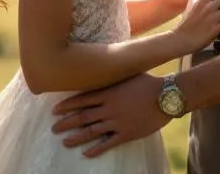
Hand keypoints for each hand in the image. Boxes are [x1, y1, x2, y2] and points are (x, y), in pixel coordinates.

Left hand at [52, 74, 170, 156]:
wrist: (166, 96)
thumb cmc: (148, 82)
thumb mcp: (127, 74)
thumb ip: (113, 75)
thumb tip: (101, 66)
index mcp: (108, 92)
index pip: (82, 99)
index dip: (67, 105)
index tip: (55, 110)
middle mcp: (109, 108)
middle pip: (82, 117)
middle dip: (66, 122)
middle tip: (53, 127)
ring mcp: (117, 122)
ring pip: (91, 131)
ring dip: (76, 137)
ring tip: (64, 141)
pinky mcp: (126, 133)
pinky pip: (108, 143)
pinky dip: (96, 149)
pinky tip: (86, 153)